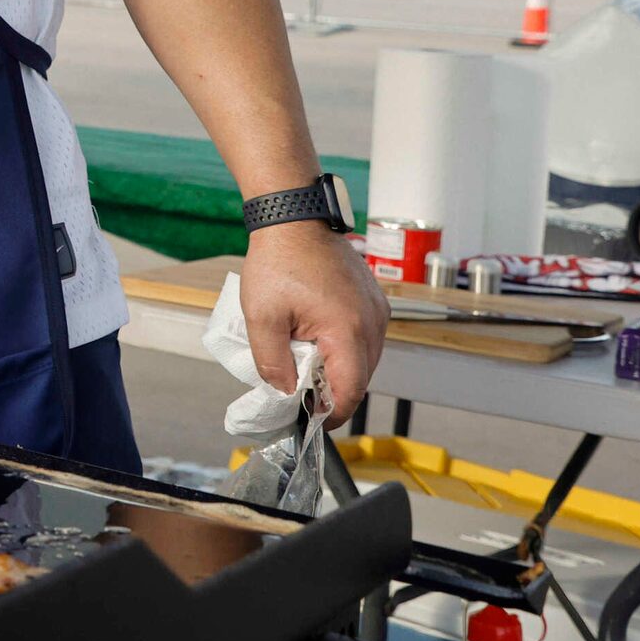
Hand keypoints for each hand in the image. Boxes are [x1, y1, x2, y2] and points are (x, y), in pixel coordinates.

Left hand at [241, 221, 387, 419]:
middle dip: (332, 393)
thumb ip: (272, 363)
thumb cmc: (277, 263)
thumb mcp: (262, 318)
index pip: (350, 391)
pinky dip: (344, 348)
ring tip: (305, 368)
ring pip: (365, 359)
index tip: (309, 421)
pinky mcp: (373, 300)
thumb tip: (286, 394)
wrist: (294, 219)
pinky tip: (317, 343)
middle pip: (360, 378)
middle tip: (300, 396)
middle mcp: (373, 322)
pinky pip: (365, 338)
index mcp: (348, 330)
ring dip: (338, 370)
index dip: (331, 413)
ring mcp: (377, 310)